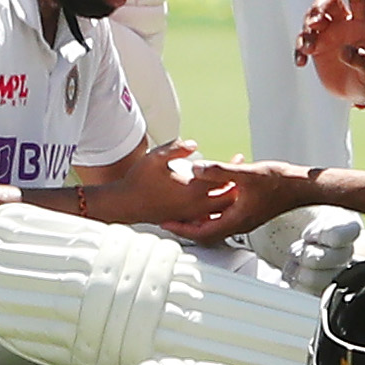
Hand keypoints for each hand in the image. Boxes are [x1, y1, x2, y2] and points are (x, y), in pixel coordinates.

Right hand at [93, 140, 236, 228]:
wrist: (125, 204)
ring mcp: (191, 215)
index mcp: (191, 190)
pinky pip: (209, 216)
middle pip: (227, 197)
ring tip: (232, 183)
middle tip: (240, 172)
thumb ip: (176, 148)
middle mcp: (194, 206)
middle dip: (237, 184)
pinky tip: (216, 198)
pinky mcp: (186, 220)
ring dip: (228, 196)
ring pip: (220, 209)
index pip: (220, 178)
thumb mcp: (155, 158)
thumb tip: (193, 144)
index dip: (232, 167)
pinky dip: (217, 208)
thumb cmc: (138, 181)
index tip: (238, 158)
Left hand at [166, 160, 309, 241]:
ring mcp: (245, 218)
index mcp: (236, 220)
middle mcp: (239, 223)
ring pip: (216, 223)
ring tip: (185, 209)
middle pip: (206, 231)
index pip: (202, 232)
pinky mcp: (250, 211)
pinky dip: (214, 209)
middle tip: (170, 219)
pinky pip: (226, 215)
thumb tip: (195, 169)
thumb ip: (219, 172)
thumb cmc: (279, 182)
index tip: (166, 223)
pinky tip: (211, 195)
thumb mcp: (246, 174)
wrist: (301, 186)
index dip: (182, 229)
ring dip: (200, 218)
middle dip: (187, 226)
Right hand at [298, 0, 364, 103]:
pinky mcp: (316, 47)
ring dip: (307, 31)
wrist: (361, 90)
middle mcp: (343, 24)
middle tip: (314, 24)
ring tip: (308, 49)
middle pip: (328, 3)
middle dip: (318, 9)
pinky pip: (303, 42)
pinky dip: (299, 50)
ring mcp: (328, 34)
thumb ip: (363, 63)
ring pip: (312, 21)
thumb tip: (346, 51)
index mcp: (362, 24)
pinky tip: (301, 62)